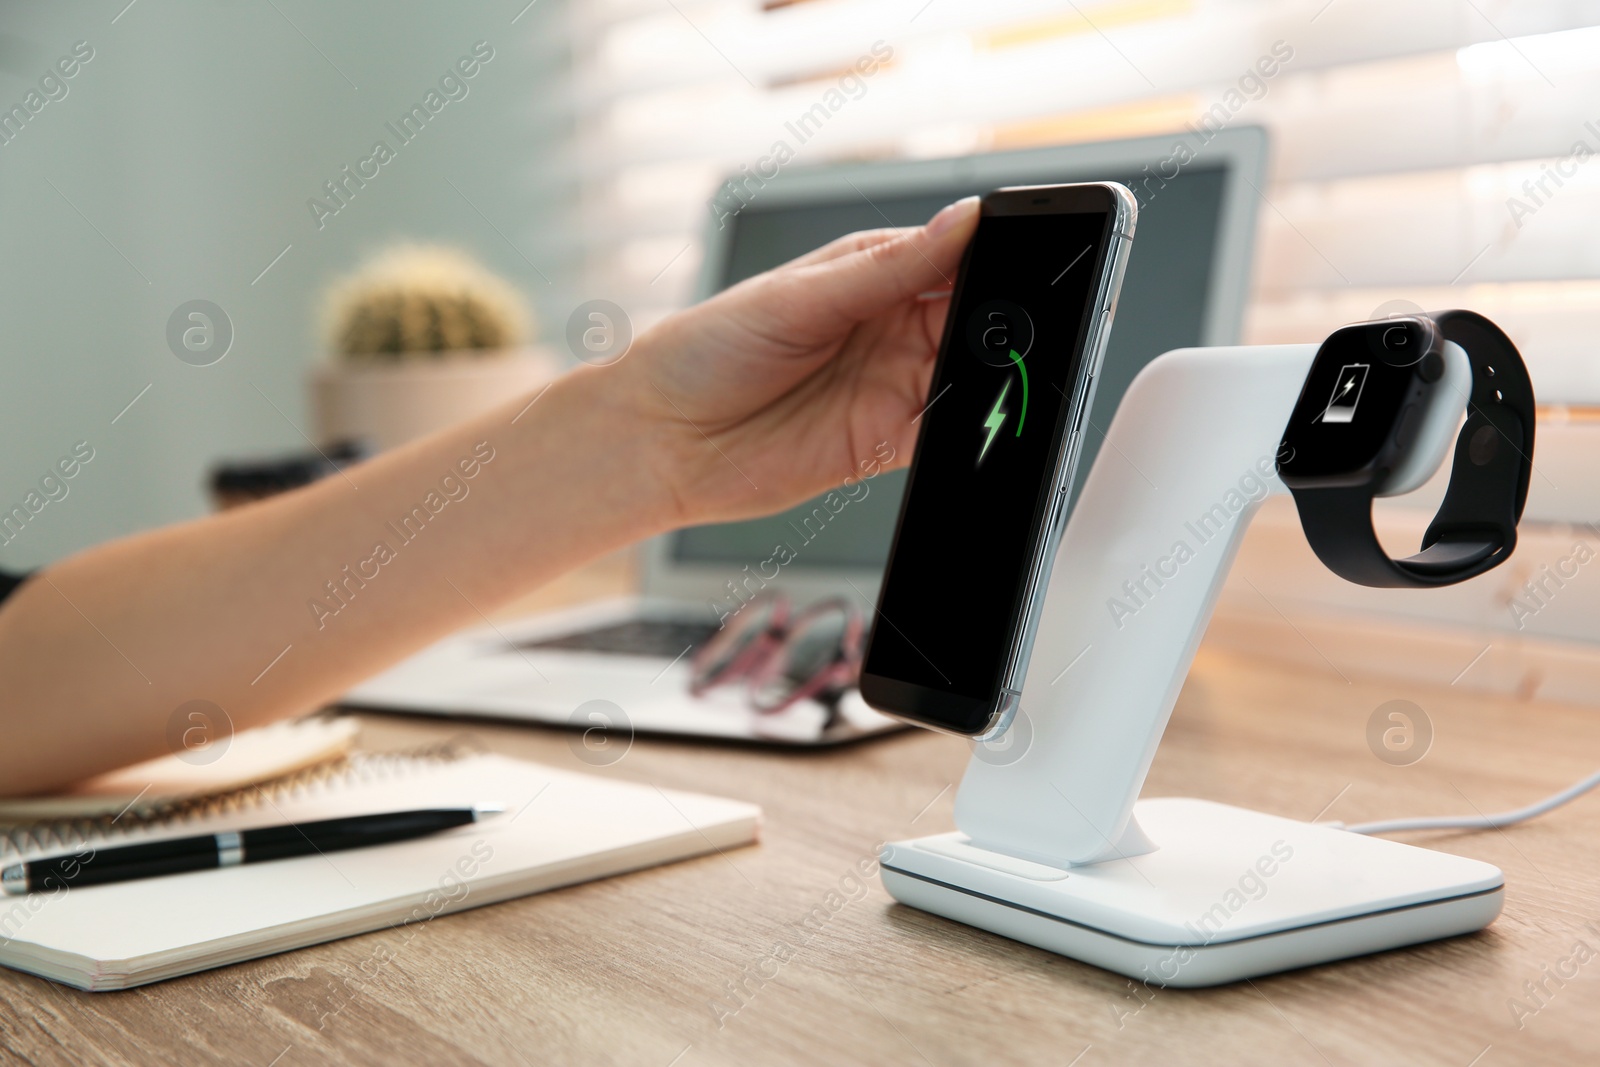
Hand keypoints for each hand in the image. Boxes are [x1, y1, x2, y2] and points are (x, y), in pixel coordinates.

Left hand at [615, 196, 979, 526]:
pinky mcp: (885, 444)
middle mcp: (887, 328)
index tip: (1023, 256)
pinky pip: (944, 434)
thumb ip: (886, 268)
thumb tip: (961, 222)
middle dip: (1000, 319)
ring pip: (967, 375)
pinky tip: (974, 417)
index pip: (952, 257)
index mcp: (870, 275)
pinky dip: (968, 429)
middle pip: (970, 317)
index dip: (991, 256)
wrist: (659, 440)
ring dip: (990, 374)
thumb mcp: (798, 296)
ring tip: (999, 368)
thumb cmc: (704, 351)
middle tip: (1014, 321)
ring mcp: (889, 387)